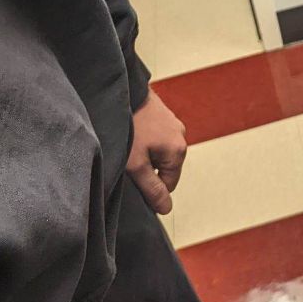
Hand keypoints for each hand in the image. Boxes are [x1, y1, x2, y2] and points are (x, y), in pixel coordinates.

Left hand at [126, 91, 187, 215]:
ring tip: (128, 146)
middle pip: (164, 167)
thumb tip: (166, 209)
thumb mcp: (136, 166)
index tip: (132, 179)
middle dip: (147, 168)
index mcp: (179, 151)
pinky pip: (155, 137)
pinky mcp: (162, 114)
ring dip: (144, 153)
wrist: (121, 91)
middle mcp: (180, 136)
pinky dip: (143, 140)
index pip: (168, 185)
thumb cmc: (129, 128)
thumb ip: (152, 190)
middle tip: (128, 161)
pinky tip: (130, 134)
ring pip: (158, 152)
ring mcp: (172, 123)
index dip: (149, 187)